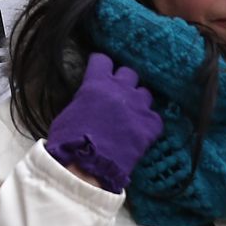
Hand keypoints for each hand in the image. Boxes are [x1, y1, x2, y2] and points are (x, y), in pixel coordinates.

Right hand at [45, 53, 162, 192]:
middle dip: (124, 81)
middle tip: (118, 94)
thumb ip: (83, 100)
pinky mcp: (151, 126)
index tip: (99, 71)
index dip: (101, 65)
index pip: (103, 60)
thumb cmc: (69, 140)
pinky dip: (149, 123)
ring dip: (138, 101)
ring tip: (132, 113)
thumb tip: (89, 101)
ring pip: (145, 93)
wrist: (88, 166)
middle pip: (129, 72)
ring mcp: (138, 107)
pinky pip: (156, 118)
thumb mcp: (69, 112)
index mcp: (96, 83)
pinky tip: (143, 131)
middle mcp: (121, 89)